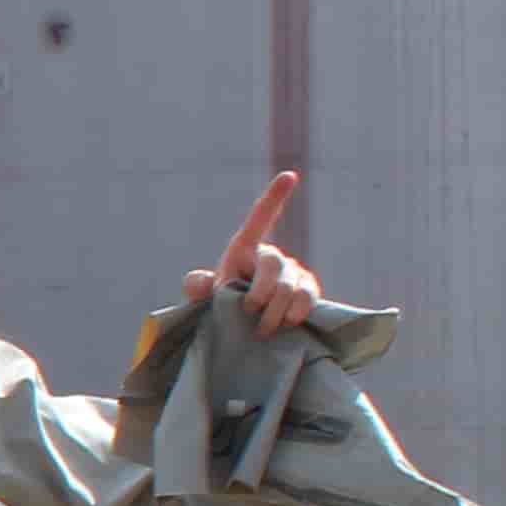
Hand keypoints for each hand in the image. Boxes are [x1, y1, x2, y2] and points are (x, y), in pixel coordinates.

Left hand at [183, 169, 320, 337]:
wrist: (240, 328)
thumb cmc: (218, 306)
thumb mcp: (202, 296)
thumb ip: (197, 287)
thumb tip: (200, 282)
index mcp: (244, 248)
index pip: (261, 218)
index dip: (275, 197)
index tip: (290, 176)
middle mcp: (272, 256)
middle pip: (273, 264)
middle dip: (261, 290)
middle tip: (249, 311)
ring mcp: (293, 272)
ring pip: (291, 284)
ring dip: (277, 308)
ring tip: (263, 329)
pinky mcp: (307, 290)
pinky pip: (308, 296)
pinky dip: (298, 309)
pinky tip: (290, 322)